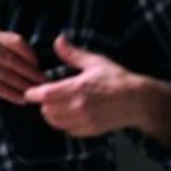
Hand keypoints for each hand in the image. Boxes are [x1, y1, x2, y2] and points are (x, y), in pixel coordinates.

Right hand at [0, 29, 46, 104]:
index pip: (17, 41)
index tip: (39, 65)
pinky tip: (20, 99)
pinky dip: (11, 93)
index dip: (30, 55)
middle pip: (15, 60)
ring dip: (25, 85)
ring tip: (36, 92)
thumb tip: (23, 59)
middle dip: (32, 73)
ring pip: (8, 74)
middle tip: (45, 81)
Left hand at [24, 34, 170, 138]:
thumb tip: (58, 40)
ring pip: (55, 122)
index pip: (45, 94)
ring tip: (57, 105)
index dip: (34, 93)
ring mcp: (84, 120)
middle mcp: (79, 106)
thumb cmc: (118, 79)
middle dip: (44, 103)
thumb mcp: (96, 62)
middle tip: (48, 96)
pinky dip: (64, 124)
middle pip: (47, 110)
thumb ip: (73, 54)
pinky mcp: (90, 130)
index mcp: (78, 87)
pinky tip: (70, 114)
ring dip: (52, 114)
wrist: (138, 101)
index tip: (32, 91)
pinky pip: (68, 130)